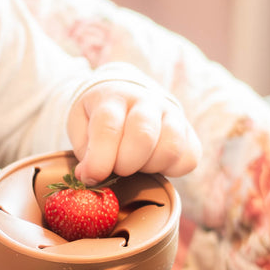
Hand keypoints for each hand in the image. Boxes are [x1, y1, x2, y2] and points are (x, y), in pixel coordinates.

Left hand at [67, 80, 200, 184]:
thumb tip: (89, 177)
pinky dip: (171, 170)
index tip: (91, 177)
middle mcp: (146, 100)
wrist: (126, 92)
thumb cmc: (99, 116)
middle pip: (143, 135)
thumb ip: (84, 151)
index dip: (99, 160)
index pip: (108, 127)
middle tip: (117, 168)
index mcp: (113, 97)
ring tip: (136, 165)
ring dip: (149, 168)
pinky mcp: (189, 132)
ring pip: (171, 148)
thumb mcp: (80, 126)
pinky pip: (189, 159)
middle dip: (126, 163)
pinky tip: (154, 165)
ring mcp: (172, 114)